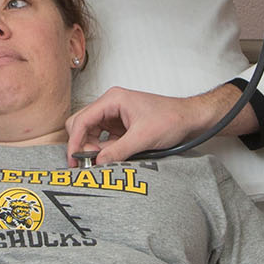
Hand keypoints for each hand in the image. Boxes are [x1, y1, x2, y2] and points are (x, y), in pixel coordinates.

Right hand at [65, 85, 236, 164]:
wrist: (189, 120)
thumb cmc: (171, 118)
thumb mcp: (143, 137)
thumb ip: (118, 151)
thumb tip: (98, 164)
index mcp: (112, 100)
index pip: (82, 120)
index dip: (75, 141)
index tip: (74, 160)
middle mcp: (110, 106)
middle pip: (82, 125)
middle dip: (82, 145)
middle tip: (87, 163)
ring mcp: (114, 117)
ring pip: (91, 134)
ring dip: (93, 150)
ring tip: (102, 163)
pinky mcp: (120, 128)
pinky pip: (103, 141)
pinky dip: (103, 151)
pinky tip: (110, 159)